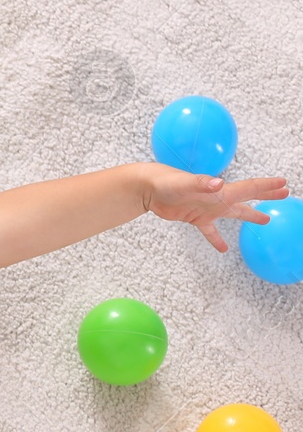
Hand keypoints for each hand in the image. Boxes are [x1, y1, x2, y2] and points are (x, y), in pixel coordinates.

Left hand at [145, 166, 288, 251]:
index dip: (267, 187)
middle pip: (246, 197)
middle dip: (266, 195)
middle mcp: (216, 198)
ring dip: (249, 215)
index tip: (284, 184)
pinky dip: (217, 239)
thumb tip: (218, 184)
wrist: (147, 188)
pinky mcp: (194, 218)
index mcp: (219, 191)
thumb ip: (201, 183)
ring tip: (265, 220)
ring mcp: (207, 208)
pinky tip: (224, 249)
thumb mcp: (184, 183)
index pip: (248, 188)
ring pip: (233, 213)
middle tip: (284, 194)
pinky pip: (209, 231)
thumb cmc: (166, 182)